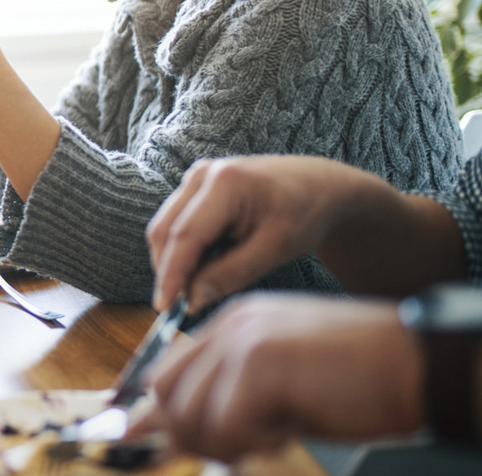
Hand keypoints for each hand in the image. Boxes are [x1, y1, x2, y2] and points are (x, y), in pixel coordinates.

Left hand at [131, 295, 423, 460]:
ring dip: (230, 442)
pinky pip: (228, 426)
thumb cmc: (361, 383)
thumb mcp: (283, 388)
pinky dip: (255, 442)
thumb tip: (170, 434)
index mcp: (233, 323)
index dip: (163, 416)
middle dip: (191, 436)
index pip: (168, 373)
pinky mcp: (260, 365)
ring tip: (276, 434)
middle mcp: (230, 325)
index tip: (152, 446)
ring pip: (193, 415)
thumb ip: (228, 400)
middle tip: (237, 450)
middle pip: (168, 395)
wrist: (419, 366)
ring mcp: (242, 342)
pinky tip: (290, 429)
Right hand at [146, 155, 377, 311]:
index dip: (171, 274)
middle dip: (167, 270)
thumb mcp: (275, 249)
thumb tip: (192, 299)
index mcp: (225, 183)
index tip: (164, 307)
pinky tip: (202, 267)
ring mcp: (196, 176)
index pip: (185, 235)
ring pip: (165, 226)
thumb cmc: (304, 213)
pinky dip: (182, 248)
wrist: (318, 185)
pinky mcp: (196, 186)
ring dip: (173, 260)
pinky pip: (176, 221)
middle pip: (165, 229)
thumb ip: (231, 274)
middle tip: (179, 305)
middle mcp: (203, 174)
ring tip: (195, 287)